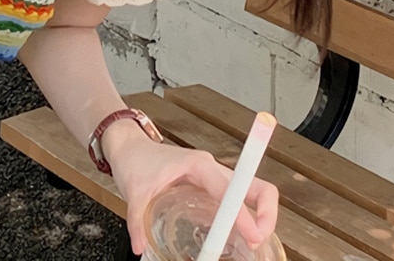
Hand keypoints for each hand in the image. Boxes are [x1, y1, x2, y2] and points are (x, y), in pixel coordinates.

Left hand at [107, 127, 279, 255]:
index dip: (243, 213)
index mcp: (198, 165)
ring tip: (253, 245)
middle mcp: (212, 170)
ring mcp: (214, 178)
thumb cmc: (135, 159)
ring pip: (250, 193)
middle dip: (266, 213)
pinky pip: (236, 202)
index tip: (252, 236)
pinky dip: (245, 218)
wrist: (128, 145)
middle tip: (259, 242)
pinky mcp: (210, 188)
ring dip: (259, 217)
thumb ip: (137, 220)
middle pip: (254, 185)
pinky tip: (240, 239)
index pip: (230, 189)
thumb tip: (141, 246)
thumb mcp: (134, 191)